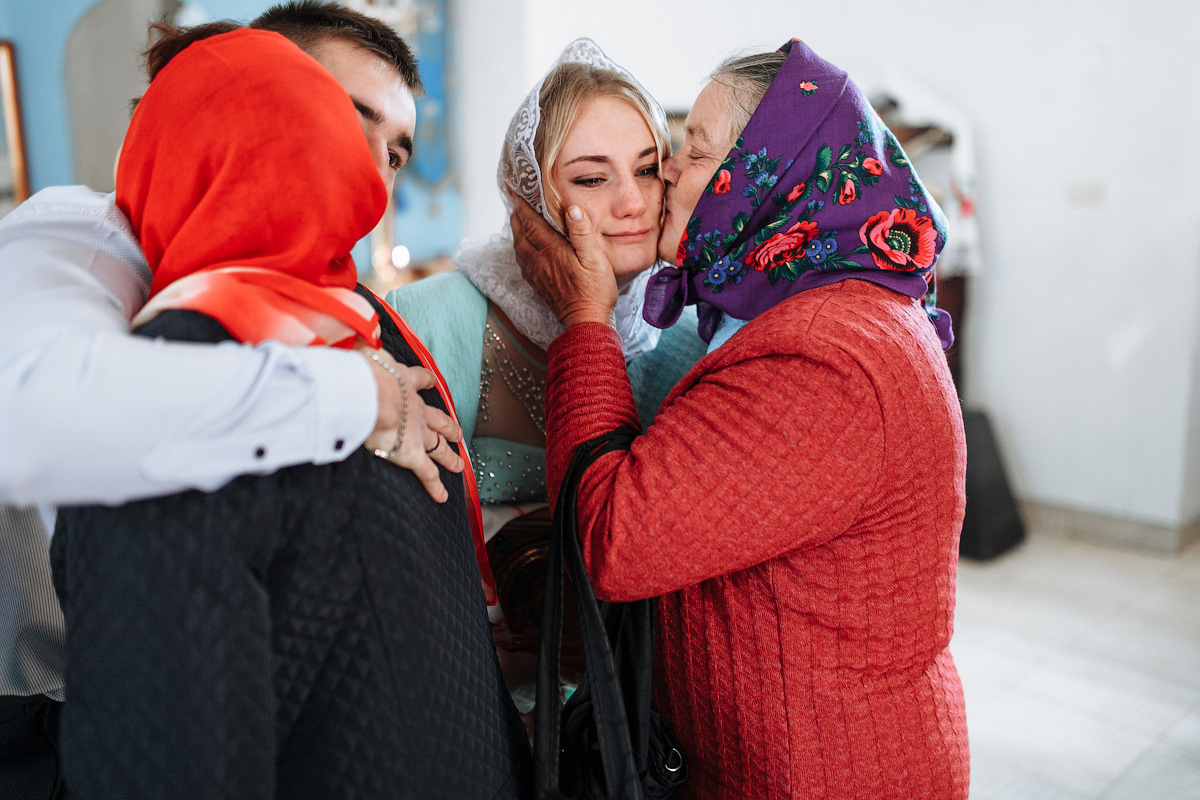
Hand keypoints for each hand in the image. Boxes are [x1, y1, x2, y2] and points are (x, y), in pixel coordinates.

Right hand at [359, 346, 464, 502]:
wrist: (368, 395)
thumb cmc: (361, 373)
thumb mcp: (363, 354)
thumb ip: (363, 348)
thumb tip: (357, 338)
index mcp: (404, 381)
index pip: (420, 379)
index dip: (425, 381)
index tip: (430, 382)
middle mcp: (416, 408)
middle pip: (439, 419)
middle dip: (449, 427)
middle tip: (458, 433)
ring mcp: (418, 432)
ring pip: (439, 447)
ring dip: (449, 457)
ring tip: (458, 464)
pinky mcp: (413, 454)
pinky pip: (427, 474)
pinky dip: (435, 486)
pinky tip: (443, 497)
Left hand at [510, 198, 616, 327]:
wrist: (585, 321)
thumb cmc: (595, 290)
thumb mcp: (595, 258)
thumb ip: (582, 232)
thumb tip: (572, 208)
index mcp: (552, 251)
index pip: (532, 224)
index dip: (523, 207)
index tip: (516, 193)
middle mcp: (540, 261)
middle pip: (521, 234)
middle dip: (517, 217)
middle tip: (515, 204)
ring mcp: (537, 274)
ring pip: (519, 249)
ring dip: (516, 233)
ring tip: (517, 222)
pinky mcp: (539, 285)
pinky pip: (522, 263)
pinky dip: (519, 251)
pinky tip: (523, 250)